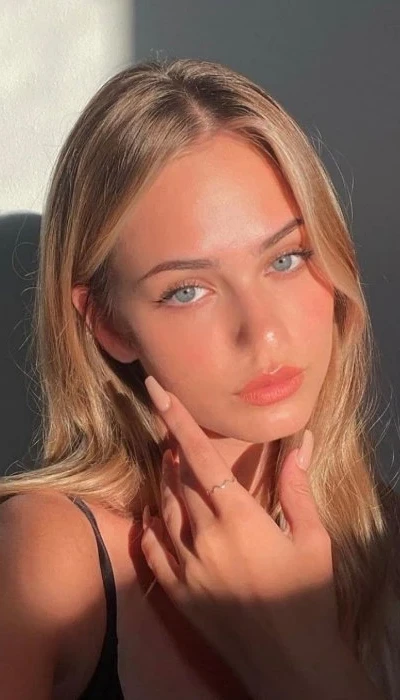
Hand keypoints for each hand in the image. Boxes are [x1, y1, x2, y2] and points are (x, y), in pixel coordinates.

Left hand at [141, 375, 341, 696]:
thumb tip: (301, 442)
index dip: (178, 419)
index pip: (200, 456)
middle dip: (174, 449)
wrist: (289, 664)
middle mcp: (204, 536)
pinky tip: (156, 514)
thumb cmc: (308, 597)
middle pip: (178, 477)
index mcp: (239, 518)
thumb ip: (298, 488)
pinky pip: (153, 548)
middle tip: (176, 433)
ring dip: (165, 481)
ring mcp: (186, 565)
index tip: (157, 390)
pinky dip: (152, 524)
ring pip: (163, 507)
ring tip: (171, 465)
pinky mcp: (177, 591)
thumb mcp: (312, 539)